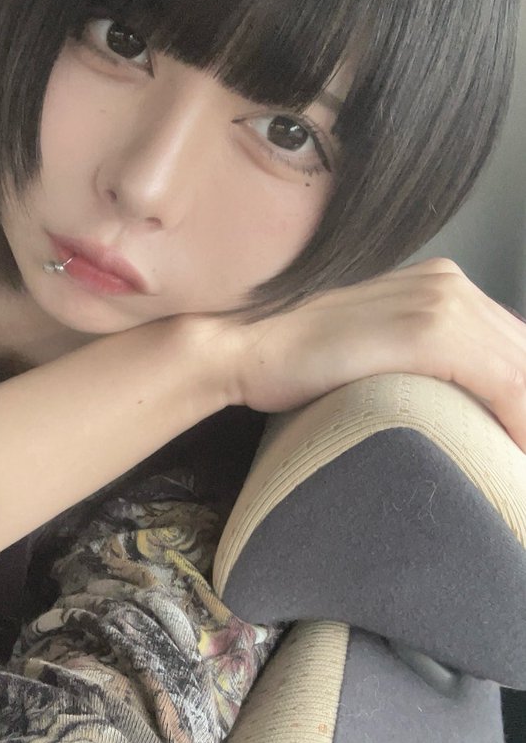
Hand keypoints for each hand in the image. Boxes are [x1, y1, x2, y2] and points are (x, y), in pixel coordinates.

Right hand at [203, 258, 525, 449]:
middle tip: (520, 457)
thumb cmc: (300, 364)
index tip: (516, 440)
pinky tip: (514, 449)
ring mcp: (438, 300)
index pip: (513, 347)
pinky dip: (518, 419)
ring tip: (518, 460)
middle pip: (523, 355)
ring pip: (522, 368)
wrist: (245, 351)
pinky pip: (504, 380)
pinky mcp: (425, 329)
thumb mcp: (375, 351)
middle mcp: (448, 282)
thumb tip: (463, 403)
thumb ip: (421, 362)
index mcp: (440, 283)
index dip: (522, 400)